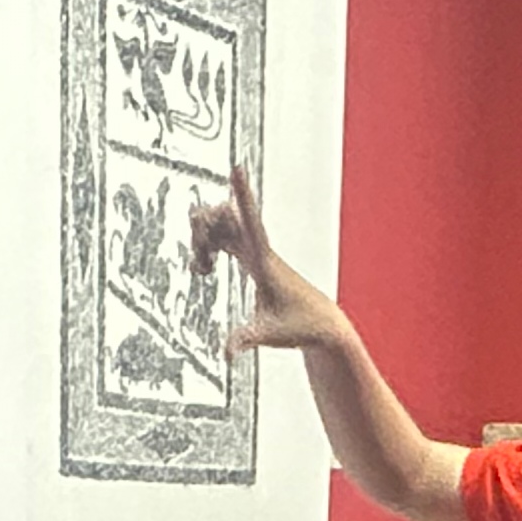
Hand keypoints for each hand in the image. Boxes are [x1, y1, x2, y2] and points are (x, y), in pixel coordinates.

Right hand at [190, 164, 343, 353]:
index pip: (251, 221)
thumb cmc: (300, 327)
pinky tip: (203, 267)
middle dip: (202, 228)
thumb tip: (227, 353)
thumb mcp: (270, 335)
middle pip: (226, 217)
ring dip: (202, 238)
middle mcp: (259, 250)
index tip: (236, 167)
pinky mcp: (252, 259)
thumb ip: (247, 340)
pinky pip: (223, 237)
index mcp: (264, 261)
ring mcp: (255, 252)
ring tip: (200, 270)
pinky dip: (207, 244)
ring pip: (222, 225)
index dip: (243, 194)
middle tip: (200, 263)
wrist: (321, 326)